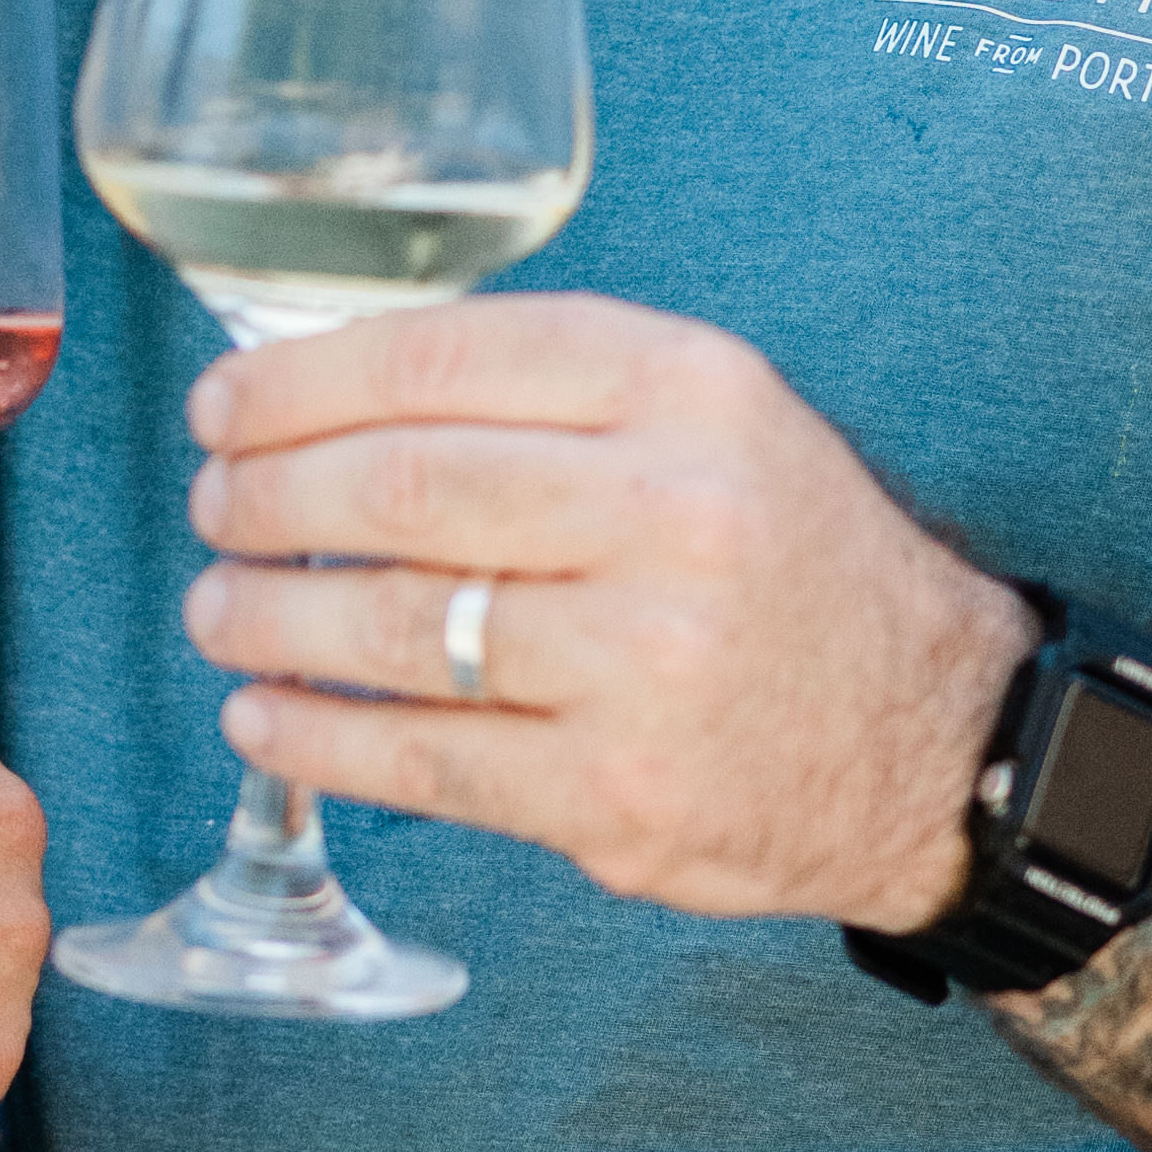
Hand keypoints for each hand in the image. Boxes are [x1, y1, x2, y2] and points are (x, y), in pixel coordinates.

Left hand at [181, 295, 1029, 931]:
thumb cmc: (788, 560)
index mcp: (687, 391)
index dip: (302, 384)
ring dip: (269, 616)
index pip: (446, 358)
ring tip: (218, 609)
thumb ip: (549, 393)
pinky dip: (316, 736)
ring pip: (398, 626)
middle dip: (268, 496)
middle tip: (214, 506)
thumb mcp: (712, 419)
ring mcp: (645, 663)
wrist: (938, 736)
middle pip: (403, 487)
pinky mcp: (618, 792)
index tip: (226, 407)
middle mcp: (672, 513)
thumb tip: (323, 394)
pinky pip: (422, 759)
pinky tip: (265, 716)